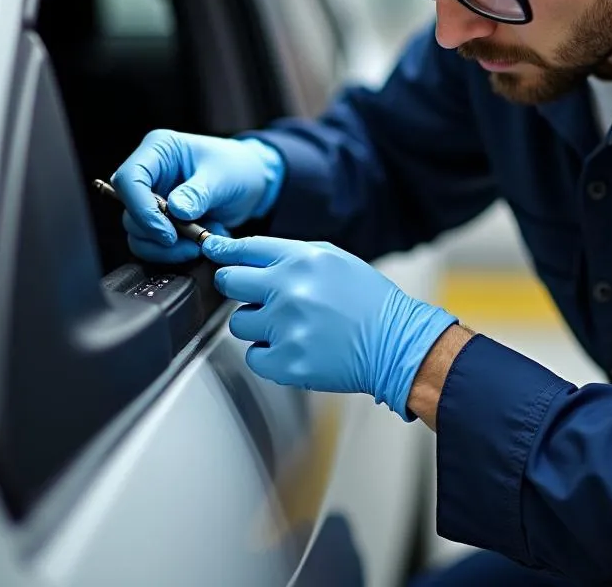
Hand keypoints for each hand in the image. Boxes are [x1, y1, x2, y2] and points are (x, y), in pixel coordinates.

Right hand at [112, 130, 283, 262]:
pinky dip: (173, 252)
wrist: (253, 181)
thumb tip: (176, 211)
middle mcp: (150, 174)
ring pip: (137, 233)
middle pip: (129, 211)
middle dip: (157, 234)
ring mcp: (152, 199)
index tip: (167, 232)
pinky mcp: (160, 220)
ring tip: (199, 243)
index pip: (130, 179)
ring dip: (166, 248)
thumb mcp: (224, 176)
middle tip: (191, 242)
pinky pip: (152, 244)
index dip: (141, 208)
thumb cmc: (238, 167)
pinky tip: (198, 244)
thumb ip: (199, 193)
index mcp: (159, 150)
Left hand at [203, 234, 457, 418]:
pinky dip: (269, 355)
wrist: (395, 342)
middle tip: (255, 296)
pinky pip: (254, 356)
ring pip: (238, 323)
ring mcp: (285, 327)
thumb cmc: (367, 300)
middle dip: (238, 287)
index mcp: (301, 259)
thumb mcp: (333, 259)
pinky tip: (295, 346)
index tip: (216, 255)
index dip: (226, 253)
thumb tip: (247, 253)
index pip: (244, 249)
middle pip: (229, 282)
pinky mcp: (286, 362)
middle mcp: (289, 289)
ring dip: (256, 325)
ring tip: (288, 326)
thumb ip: (290, 254)